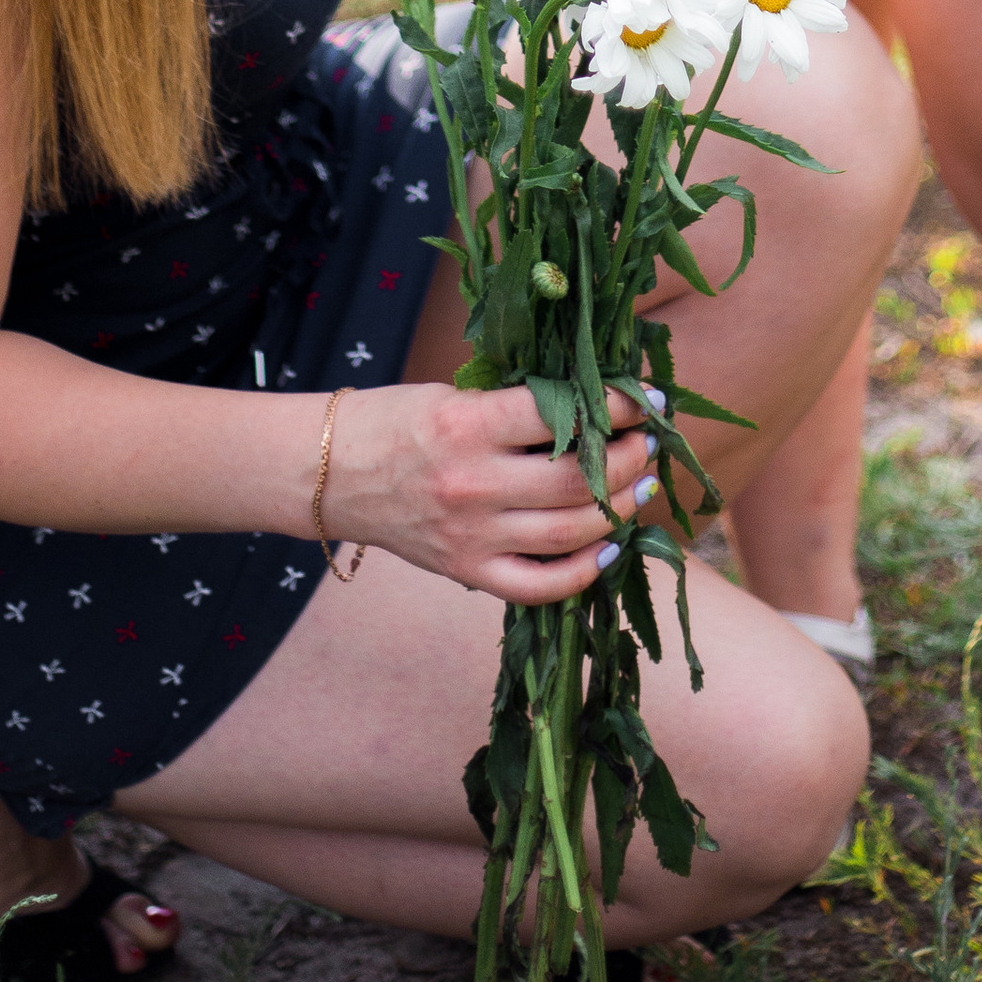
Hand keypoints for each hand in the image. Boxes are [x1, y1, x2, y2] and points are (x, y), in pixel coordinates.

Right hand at [326, 381, 661, 600]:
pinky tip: (610, 548)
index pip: (561, 413)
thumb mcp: (452, 395)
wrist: (332, 475)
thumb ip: (514, 406)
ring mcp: (471, 536)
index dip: (618, 406)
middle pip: (577, 479)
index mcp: (467, 424)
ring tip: (642, 486)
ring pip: (570, 533)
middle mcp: (472, 483)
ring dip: (620, 510)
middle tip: (649, 443)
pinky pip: (539, 586)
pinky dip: (584, 573)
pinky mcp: (466, 573)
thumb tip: (593, 404)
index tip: (647, 398)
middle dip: (629, 459)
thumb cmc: (395, 422)